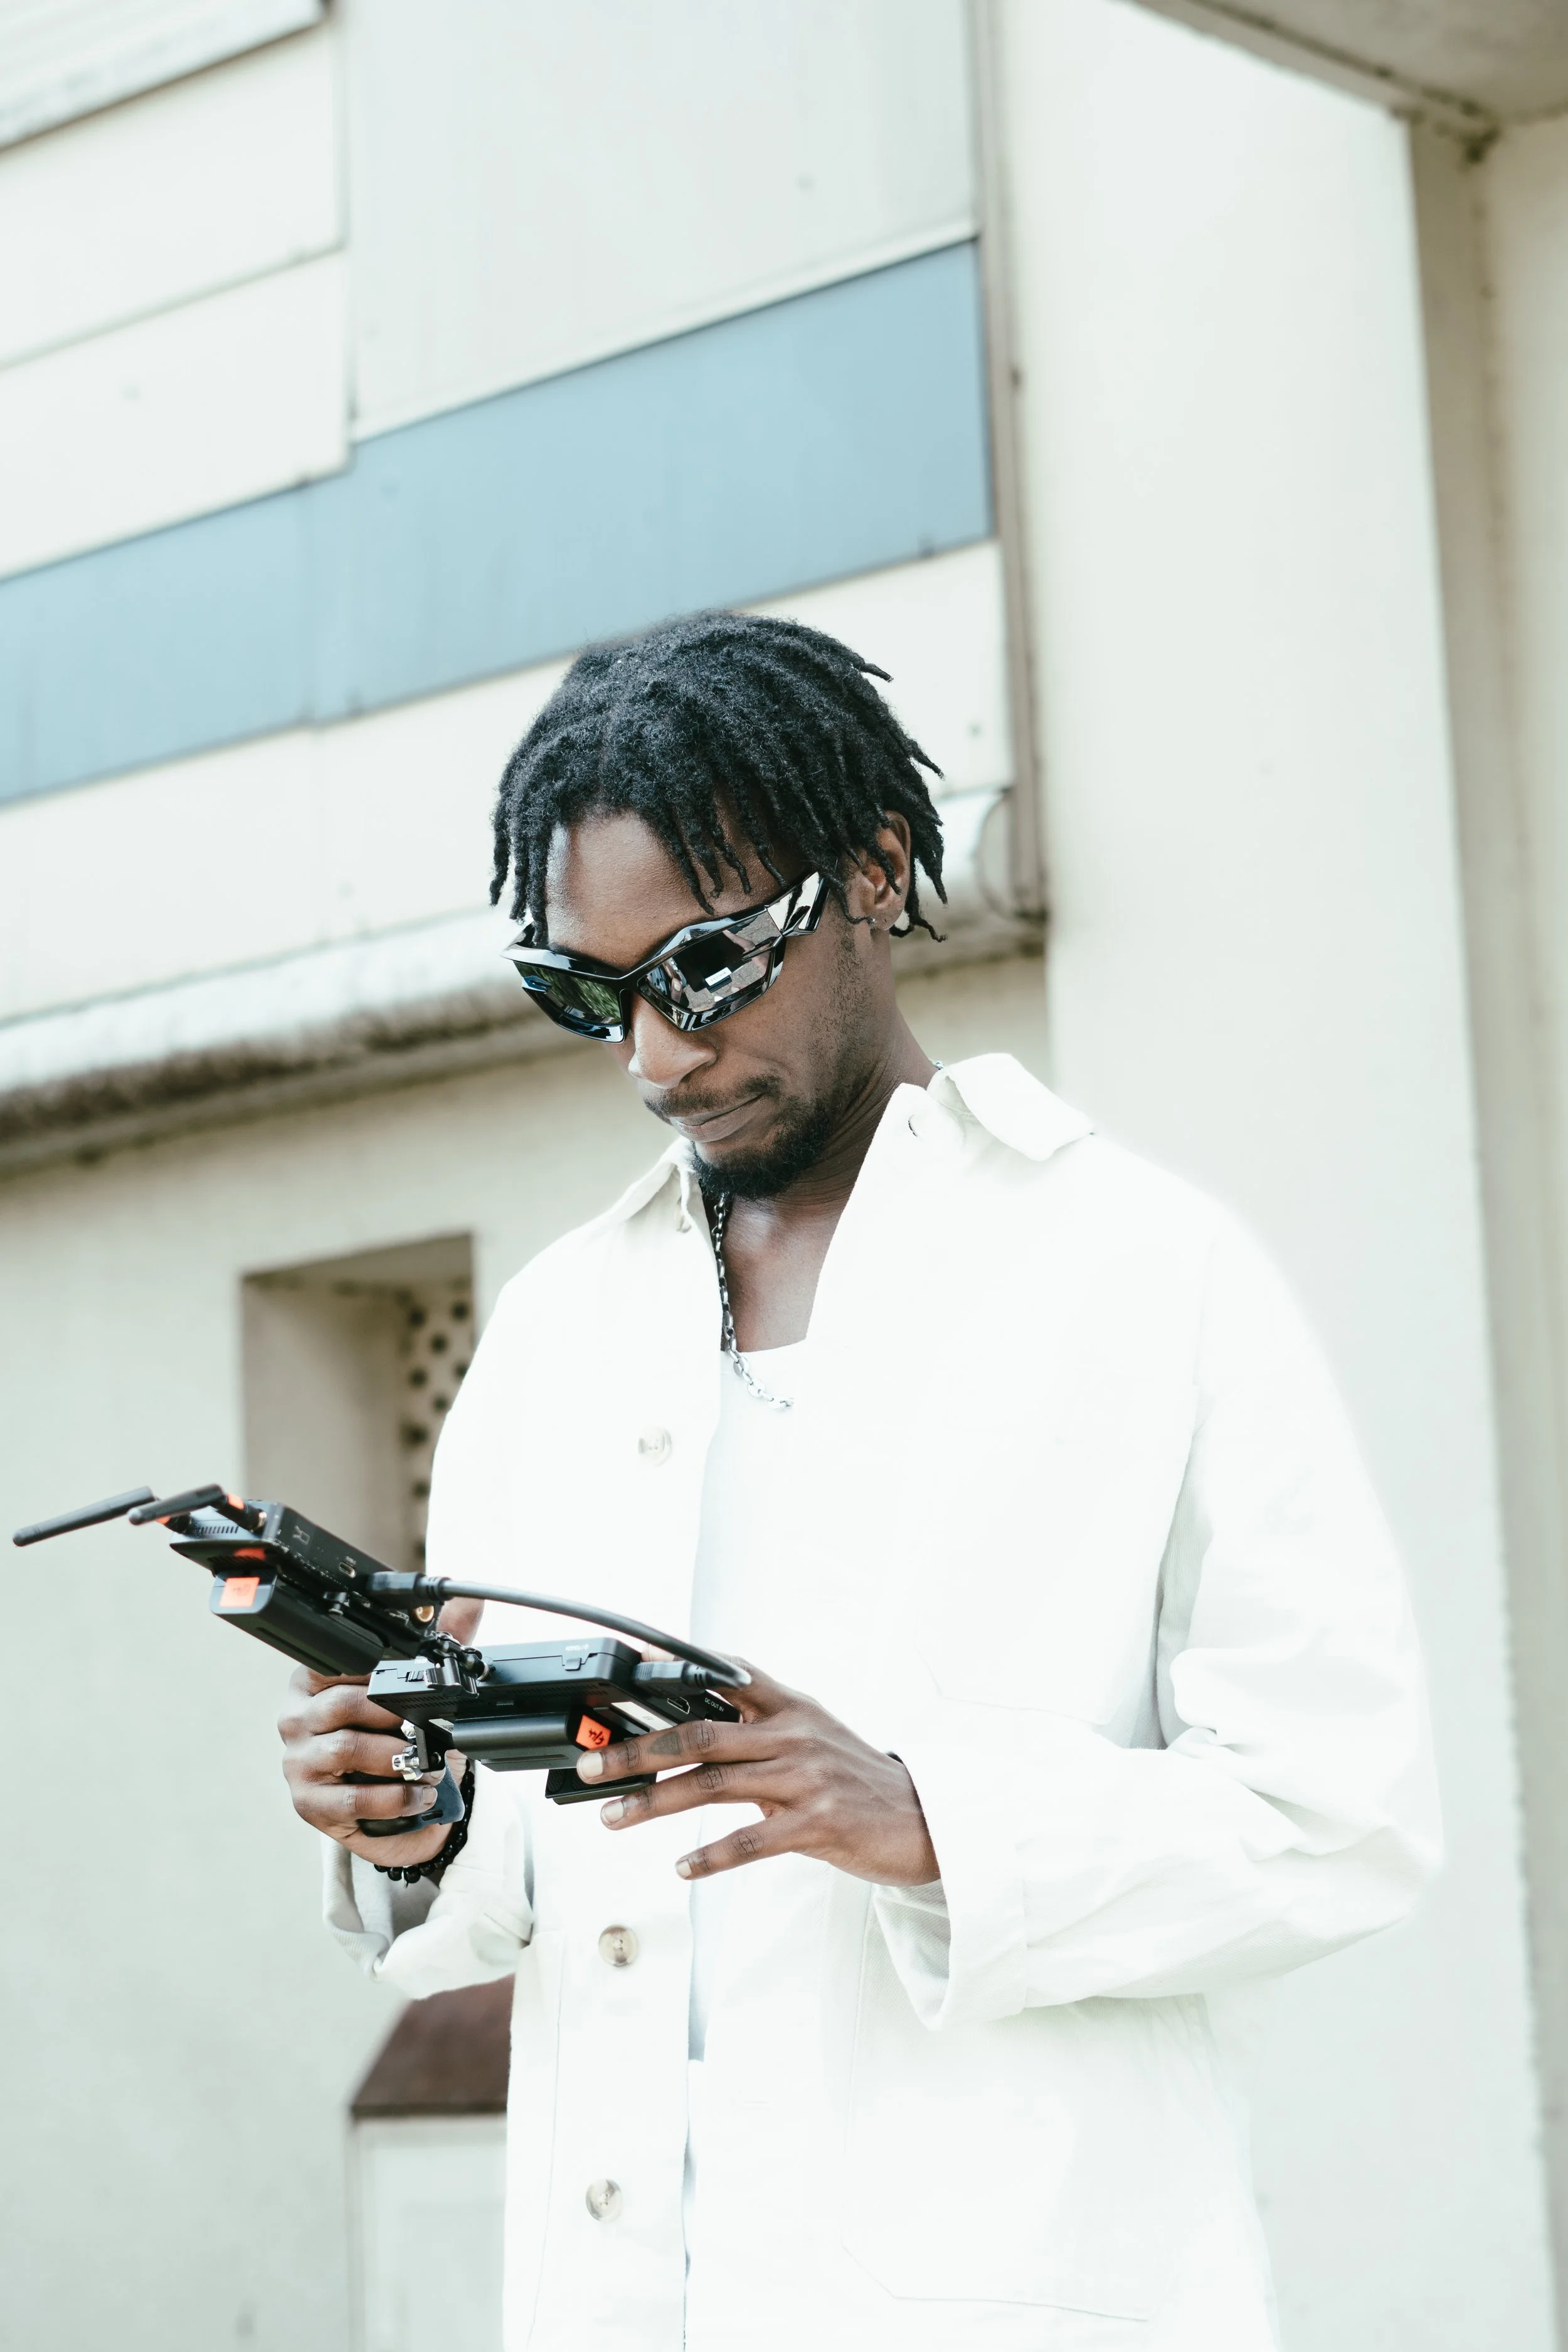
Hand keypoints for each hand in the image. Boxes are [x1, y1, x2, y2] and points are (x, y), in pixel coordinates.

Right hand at [277, 1600, 478, 1867]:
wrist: (394, 1806)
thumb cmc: (395, 1740)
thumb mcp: (417, 1691)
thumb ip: (441, 1644)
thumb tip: (469, 1601)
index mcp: (316, 1681)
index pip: (334, 1660)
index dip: (374, 1667)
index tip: (408, 1679)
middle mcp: (299, 1717)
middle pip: (344, 1703)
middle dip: (395, 1715)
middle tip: (427, 1727)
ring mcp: (299, 1762)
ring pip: (347, 1749)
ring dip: (398, 1759)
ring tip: (428, 1766)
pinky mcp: (309, 1803)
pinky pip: (351, 1799)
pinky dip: (393, 1797)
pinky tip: (417, 1795)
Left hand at [576, 1661, 938, 1886]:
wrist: (923, 1818)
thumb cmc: (857, 1779)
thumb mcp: (812, 1735)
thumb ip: (760, 1727)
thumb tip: (695, 1730)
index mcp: (791, 1707)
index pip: (725, 1675)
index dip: (675, 1667)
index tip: (630, 1665)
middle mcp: (793, 1734)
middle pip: (699, 1734)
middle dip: (638, 1749)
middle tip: (593, 1765)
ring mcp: (804, 1778)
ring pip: (712, 1785)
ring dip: (654, 1803)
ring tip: (613, 1816)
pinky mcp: (817, 1824)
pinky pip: (750, 1840)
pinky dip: (710, 1856)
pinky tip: (682, 1868)